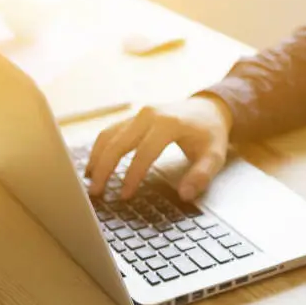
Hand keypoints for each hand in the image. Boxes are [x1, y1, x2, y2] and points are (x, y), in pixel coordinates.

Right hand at [86, 94, 232, 200]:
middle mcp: (149, 115)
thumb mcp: (215, 156)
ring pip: (108, 136)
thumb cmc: (211, 134)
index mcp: (168, 123)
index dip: (132, 175)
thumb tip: (185, 195)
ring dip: (97, 159)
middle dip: (104, 168)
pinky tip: (94, 167)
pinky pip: (110, 132)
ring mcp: (138, 114)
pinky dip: (100, 150)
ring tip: (90, 183)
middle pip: (118, 142)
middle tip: (96, 192)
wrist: (209, 109)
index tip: (124, 196)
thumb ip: (201, 175)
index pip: (144, 152)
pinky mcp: (133, 117)